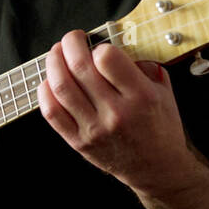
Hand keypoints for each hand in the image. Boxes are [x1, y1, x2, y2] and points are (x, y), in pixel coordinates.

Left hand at [37, 30, 194, 196]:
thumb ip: (144, 65)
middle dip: (70, 44)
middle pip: (80, 68)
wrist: (157, 169)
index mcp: (140, 96)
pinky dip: (45, 91)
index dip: (98, 45)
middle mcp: (116, 113)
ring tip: (57, 54)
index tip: (99, 46)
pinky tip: (50, 81)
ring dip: (53, 63)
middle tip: (72, 38)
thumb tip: (117, 43)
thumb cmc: (161, 127)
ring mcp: (94, 129)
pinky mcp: (79, 142)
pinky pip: (52, 112)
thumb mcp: (164, 91)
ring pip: (62, 87)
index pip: (107, 58)